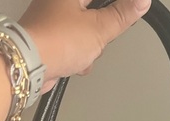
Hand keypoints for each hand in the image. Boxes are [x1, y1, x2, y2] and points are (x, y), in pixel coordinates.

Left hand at [19, 0, 150, 92]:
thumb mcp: (99, 28)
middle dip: (101, 27)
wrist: (28, 66)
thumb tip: (141, 2)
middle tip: (101, 36)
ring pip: (83, 28)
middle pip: (92, 10)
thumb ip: (122, 15)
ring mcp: (50, 19)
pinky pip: (70, 43)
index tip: (128, 12)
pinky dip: (76, 55)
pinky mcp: (47, 38)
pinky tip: (76, 63)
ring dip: (89, 45)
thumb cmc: (56, 40)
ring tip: (84, 52)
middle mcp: (57, 1)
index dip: (116, 8)